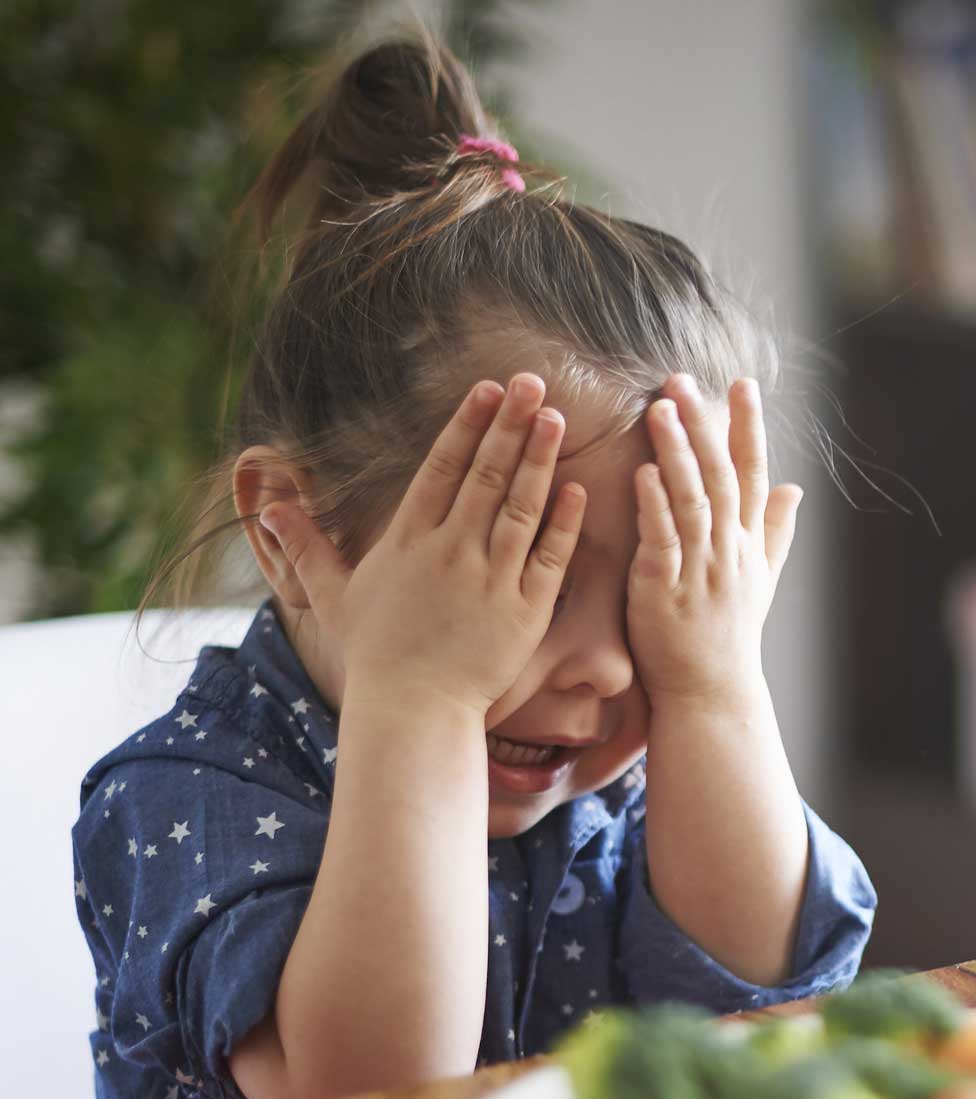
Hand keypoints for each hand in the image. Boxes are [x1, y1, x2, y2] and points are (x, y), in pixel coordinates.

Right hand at [257, 373, 586, 714]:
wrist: (413, 709)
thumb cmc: (376, 655)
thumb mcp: (334, 596)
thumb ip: (307, 547)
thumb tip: (268, 507)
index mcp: (409, 540)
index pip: (442, 468)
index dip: (467, 425)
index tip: (487, 389)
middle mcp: (451, 551)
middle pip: (485, 475)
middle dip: (509, 425)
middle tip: (533, 383)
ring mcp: (490, 579)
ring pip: (520, 507)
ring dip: (539, 460)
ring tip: (557, 418)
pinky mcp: (525, 610)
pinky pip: (549, 557)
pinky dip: (564, 523)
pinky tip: (577, 489)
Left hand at [627, 373, 804, 704]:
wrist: (711, 693)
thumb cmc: (730, 637)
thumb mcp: (762, 581)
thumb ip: (775, 531)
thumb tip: (797, 488)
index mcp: (749, 543)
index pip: (754, 473)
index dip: (748, 427)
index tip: (743, 384)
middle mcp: (729, 551)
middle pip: (721, 476)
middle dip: (704, 425)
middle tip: (682, 380)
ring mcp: (699, 570)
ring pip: (692, 500)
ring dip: (676, 453)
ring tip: (660, 409)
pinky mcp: (664, 590)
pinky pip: (663, 540)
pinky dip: (654, 506)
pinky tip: (642, 472)